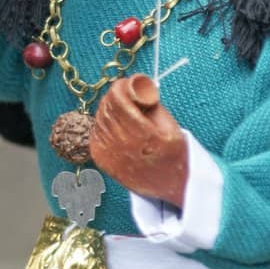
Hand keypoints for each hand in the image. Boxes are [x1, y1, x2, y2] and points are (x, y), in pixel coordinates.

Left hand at [89, 74, 188, 208]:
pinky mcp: (100, 159)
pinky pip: (96, 131)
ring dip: (109, 109)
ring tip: (124, 111)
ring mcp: (108, 153)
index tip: (128, 83)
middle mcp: (121, 144)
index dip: (122, 86)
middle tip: (127, 94)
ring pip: (100, 117)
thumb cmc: (173, 153)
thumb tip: (134, 85)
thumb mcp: (170, 124)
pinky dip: (104, 125)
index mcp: (142, 134)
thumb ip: (150, 103)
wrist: (171, 185)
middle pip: (107, 106)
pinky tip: (117, 126)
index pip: (118, 99)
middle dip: (116, 96)